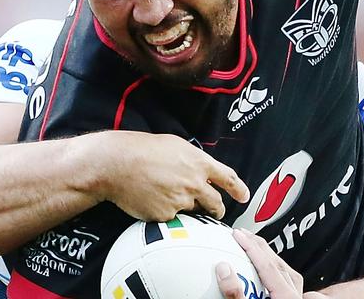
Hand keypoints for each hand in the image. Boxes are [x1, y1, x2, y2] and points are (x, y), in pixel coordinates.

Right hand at [93, 131, 248, 220]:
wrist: (118, 164)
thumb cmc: (144, 150)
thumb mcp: (176, 145)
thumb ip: (193, 159)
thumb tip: (202, 169)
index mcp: (200, 163)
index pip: (229, 178)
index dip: (239, 189)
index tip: (244, 196)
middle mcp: (195, 183)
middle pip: (215, 202)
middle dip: (217, 209)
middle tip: (216, 211)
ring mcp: (181, 201)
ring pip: (192, 209)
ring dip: (188, 206)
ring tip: (170, 196)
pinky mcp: (166, 215)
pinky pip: (172, 218)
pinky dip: (166, 212)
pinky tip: (152, 199)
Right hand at [216, 229, 304, 298]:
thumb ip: (236, 294)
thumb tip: (224, 270)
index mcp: (287, 298)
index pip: (267, 265)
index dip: (250, 247)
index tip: (237, 234)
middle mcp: (296, 297)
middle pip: (278, 264)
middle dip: (258, 245)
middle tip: (242, 233)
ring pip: (285, 270)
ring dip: (267, 254)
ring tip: (252, 245)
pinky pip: (287, 279)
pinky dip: (273, 268)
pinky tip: (264, 269)